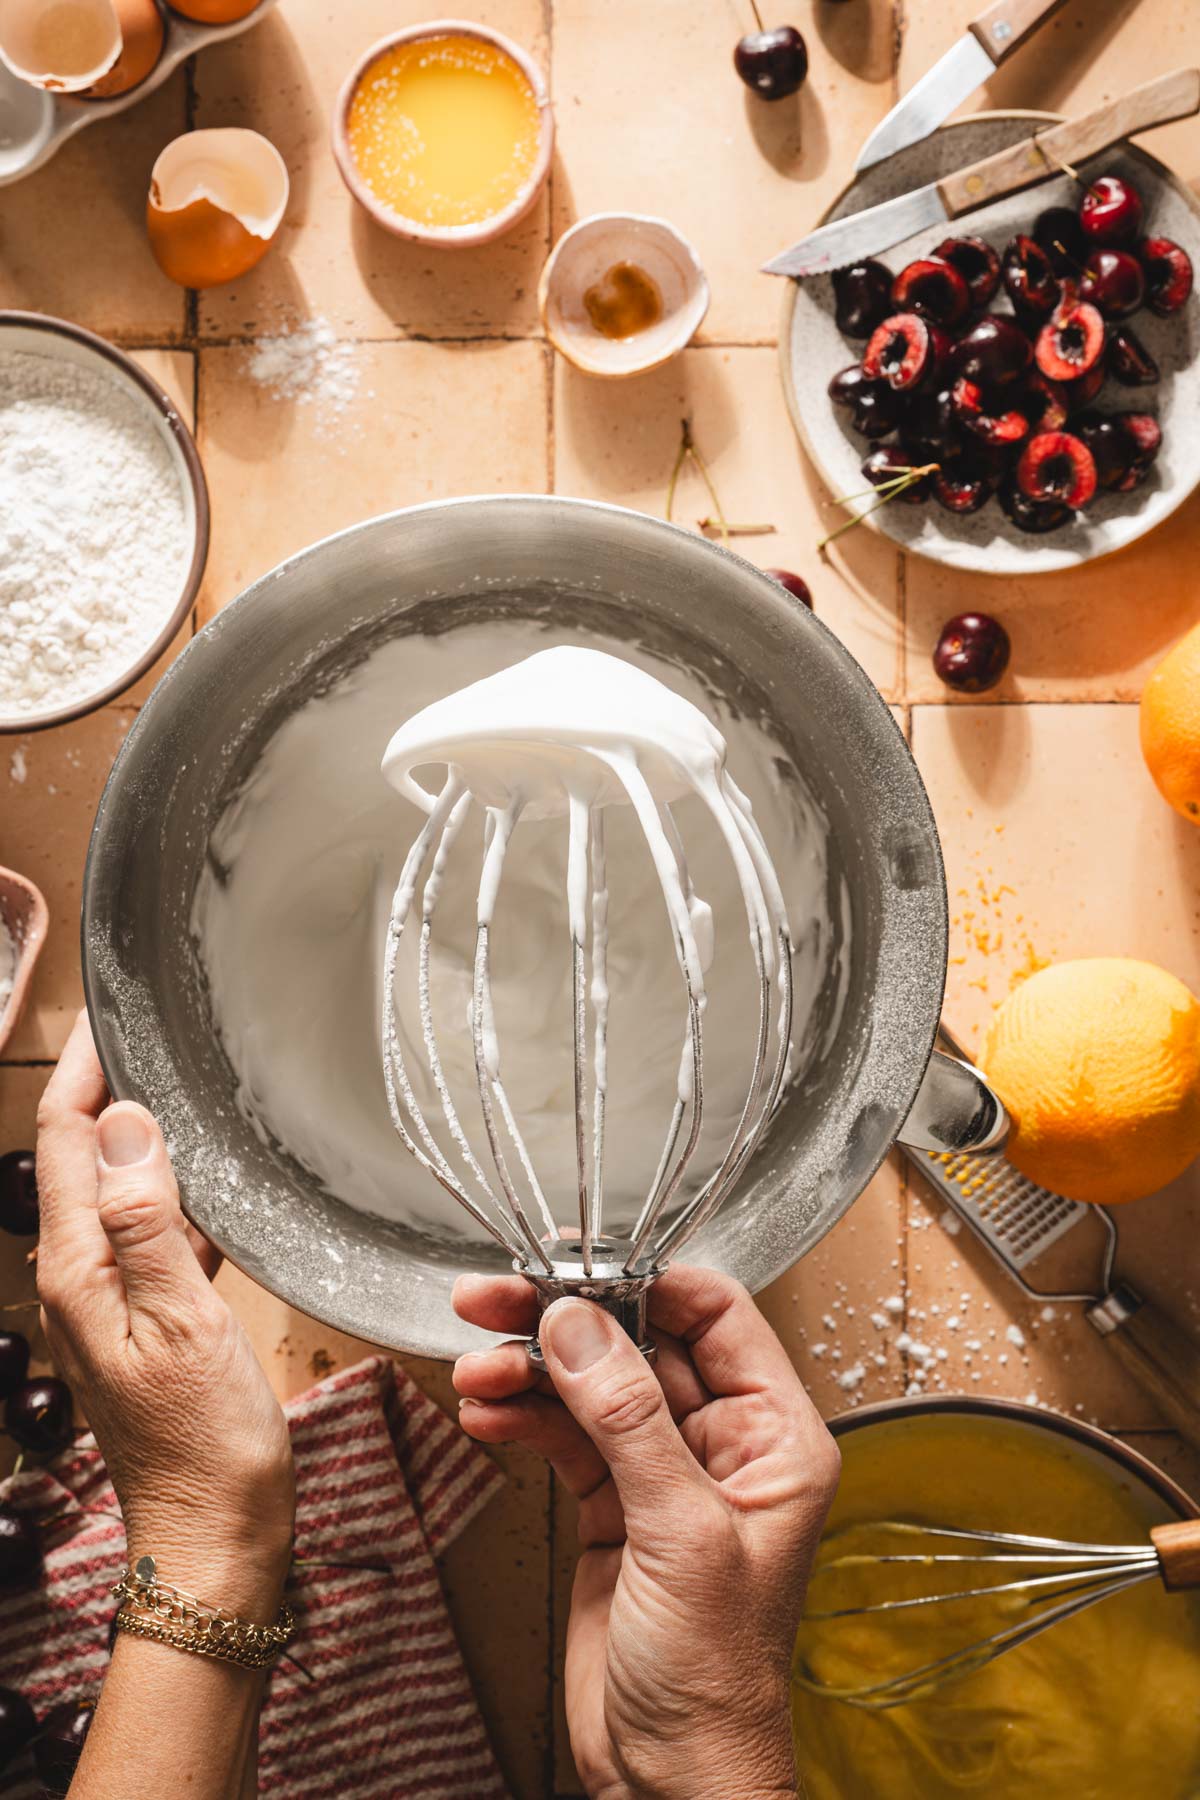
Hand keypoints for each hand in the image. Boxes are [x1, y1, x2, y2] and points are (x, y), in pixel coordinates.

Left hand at [35, 1013, 294, 1614]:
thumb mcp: (181, 1321)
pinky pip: (157, 1230)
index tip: (109, 1011)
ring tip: (184, 1082)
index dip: (83, 1070)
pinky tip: (217, 1180)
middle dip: (105, 1087)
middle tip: (148, 1027)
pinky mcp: (152, 1318)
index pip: (66, 1141)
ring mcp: (115, 1299)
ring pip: (122, 1190)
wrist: (216, 1535)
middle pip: (83, 1158)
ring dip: (144, 1135)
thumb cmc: (203, 1441)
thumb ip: (146, 1220)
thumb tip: (120, 1122)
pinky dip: (179, 1190)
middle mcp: (83, 1277)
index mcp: (79, 1270)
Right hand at [453, 1265, 838, 1799]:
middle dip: (565, 1319)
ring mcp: (661, 1476)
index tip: (577, 1266)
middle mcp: (721, 1445)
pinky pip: (561, 1438)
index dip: (646, 1282)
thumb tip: (580, 1325)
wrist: (670, 1782)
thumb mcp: (679, 1534)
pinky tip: (486, 1412)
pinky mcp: (610, 1509)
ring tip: (476, 1366)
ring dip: (528, 1370)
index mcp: (775, 1437)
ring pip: (589, 1387)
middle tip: (496, 1297)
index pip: (716, 1317)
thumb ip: (628, 1419)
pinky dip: (520, 1418)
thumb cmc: (718, 1681)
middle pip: (639, 1343)